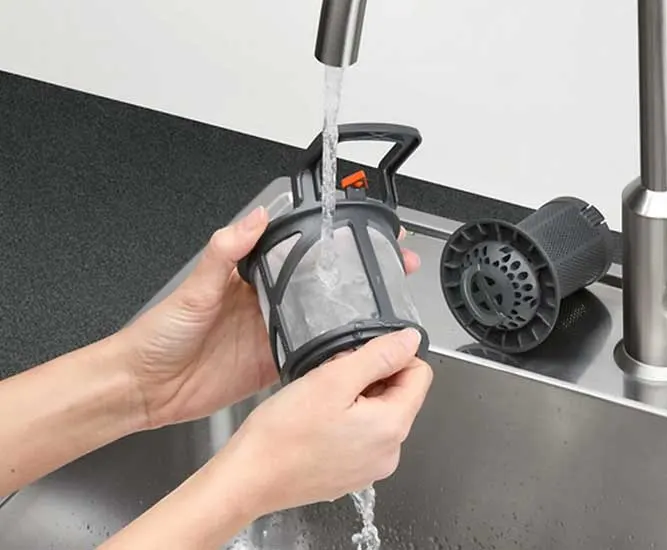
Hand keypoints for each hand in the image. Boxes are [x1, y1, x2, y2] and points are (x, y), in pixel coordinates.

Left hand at [122, 207, 420, 428]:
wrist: (144, 387)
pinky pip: (311, 357)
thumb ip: (225, 253)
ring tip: (388, 308)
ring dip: (353, 314)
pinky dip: (334, 354)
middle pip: (323, 285)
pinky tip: (358, 349)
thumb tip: (254, 218)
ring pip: (324, 320)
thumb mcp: (195, 289)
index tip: (363, 232)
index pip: (301, 252)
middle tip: (395, 268)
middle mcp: (268, 304)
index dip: (333, 243)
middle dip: (359, 276)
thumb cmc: (159, 334)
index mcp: (253, 278)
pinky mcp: (273, 365)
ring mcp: (273, 335)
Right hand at [217, 328, 432, 515]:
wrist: (248, 480)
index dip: (392, 358)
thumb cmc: (283, 434)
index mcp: (392, 427)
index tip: (359, 358)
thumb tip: (411, 340)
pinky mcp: (351, 475)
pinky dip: (345, 421)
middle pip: (399, 395)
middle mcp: (389, 453)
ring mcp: (370, 468)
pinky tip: (317, 423)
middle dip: (370, 379)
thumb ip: (379, 356)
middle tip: (331, 380)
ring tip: (321, 403)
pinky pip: (361, 436)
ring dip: (356, 399)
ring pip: (378, 414)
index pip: (419, 375)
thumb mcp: (333, 379)